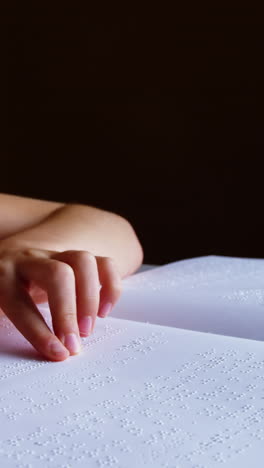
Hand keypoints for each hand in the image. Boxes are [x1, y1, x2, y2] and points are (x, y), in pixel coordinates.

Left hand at [0, 247, 121, 360]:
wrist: (10, 258)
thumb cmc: (5, 289)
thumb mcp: (0, 304)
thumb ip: (15, 318)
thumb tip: (45, 348)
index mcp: (3, 275)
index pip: (21, 302)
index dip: (39, 332)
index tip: (59, 353)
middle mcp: (31, 260)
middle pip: (58, 275)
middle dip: (70, 311)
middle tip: (75, 342)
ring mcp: (57, 254)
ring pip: (83, 262)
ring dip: (91, 299)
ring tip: (88, 329)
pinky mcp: (78, 257)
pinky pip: (104, 263)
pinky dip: (111, 287)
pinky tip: (104, 311)